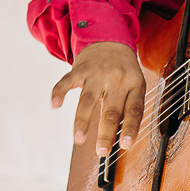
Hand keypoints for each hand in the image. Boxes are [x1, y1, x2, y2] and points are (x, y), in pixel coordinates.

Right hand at [51, 41, 151, 157]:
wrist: (110, 38)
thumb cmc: (123, 69)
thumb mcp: (134, 84)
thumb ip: (128, 108)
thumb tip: (122, 139)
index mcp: (134, 85)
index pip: (134, 110)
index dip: (131, 128)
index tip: (125, 145)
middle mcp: (117, 79)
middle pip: (111, 110)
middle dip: (105, 133)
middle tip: (101, 152)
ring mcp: (97, 74)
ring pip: (88, 100)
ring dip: (82, 121)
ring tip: (78, 139)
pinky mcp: (80, 69)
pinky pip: (67, 82)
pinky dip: (59, 93)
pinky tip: (55, 105)